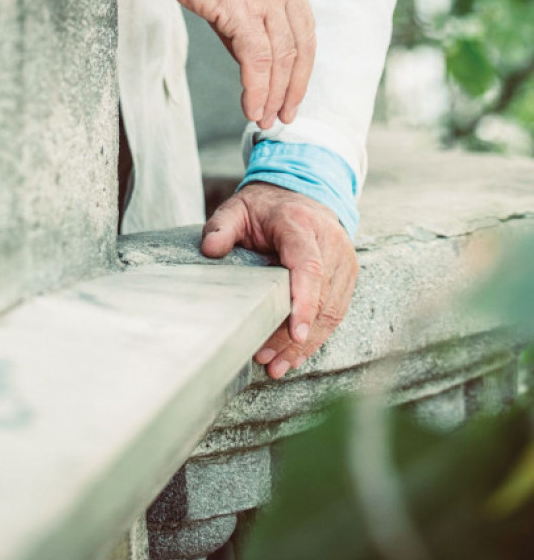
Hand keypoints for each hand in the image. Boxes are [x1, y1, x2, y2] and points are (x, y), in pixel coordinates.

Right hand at [156, 0, 315, 129]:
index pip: (305, 29)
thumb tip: (249, 59)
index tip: (293, 91)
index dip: (302, 65)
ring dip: (275, 94)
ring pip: (281, 58)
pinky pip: (258, 60)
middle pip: (300, 47)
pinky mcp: (243, 10)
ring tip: (264, 118)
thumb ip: (245, 18)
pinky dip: (257, 88)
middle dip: (294, 87)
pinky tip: (251, 106)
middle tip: (284, 114)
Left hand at [201, 181, 358, 376]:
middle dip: (294, 334)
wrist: (301, 193)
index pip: (308, 266)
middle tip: (264, 358)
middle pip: (320, 297)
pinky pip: (336, 312)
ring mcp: (344, 259)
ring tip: (276, 366)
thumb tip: (210, 249)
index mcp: (301, 224)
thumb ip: (222, 226)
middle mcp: (330, 242)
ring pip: (332, 311)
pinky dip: (317, 337)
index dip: (304, 301)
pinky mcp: (348, 274)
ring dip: (306, 344)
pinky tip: (294, 356)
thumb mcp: (237, 207)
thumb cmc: (266, 207)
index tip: (295, 332)